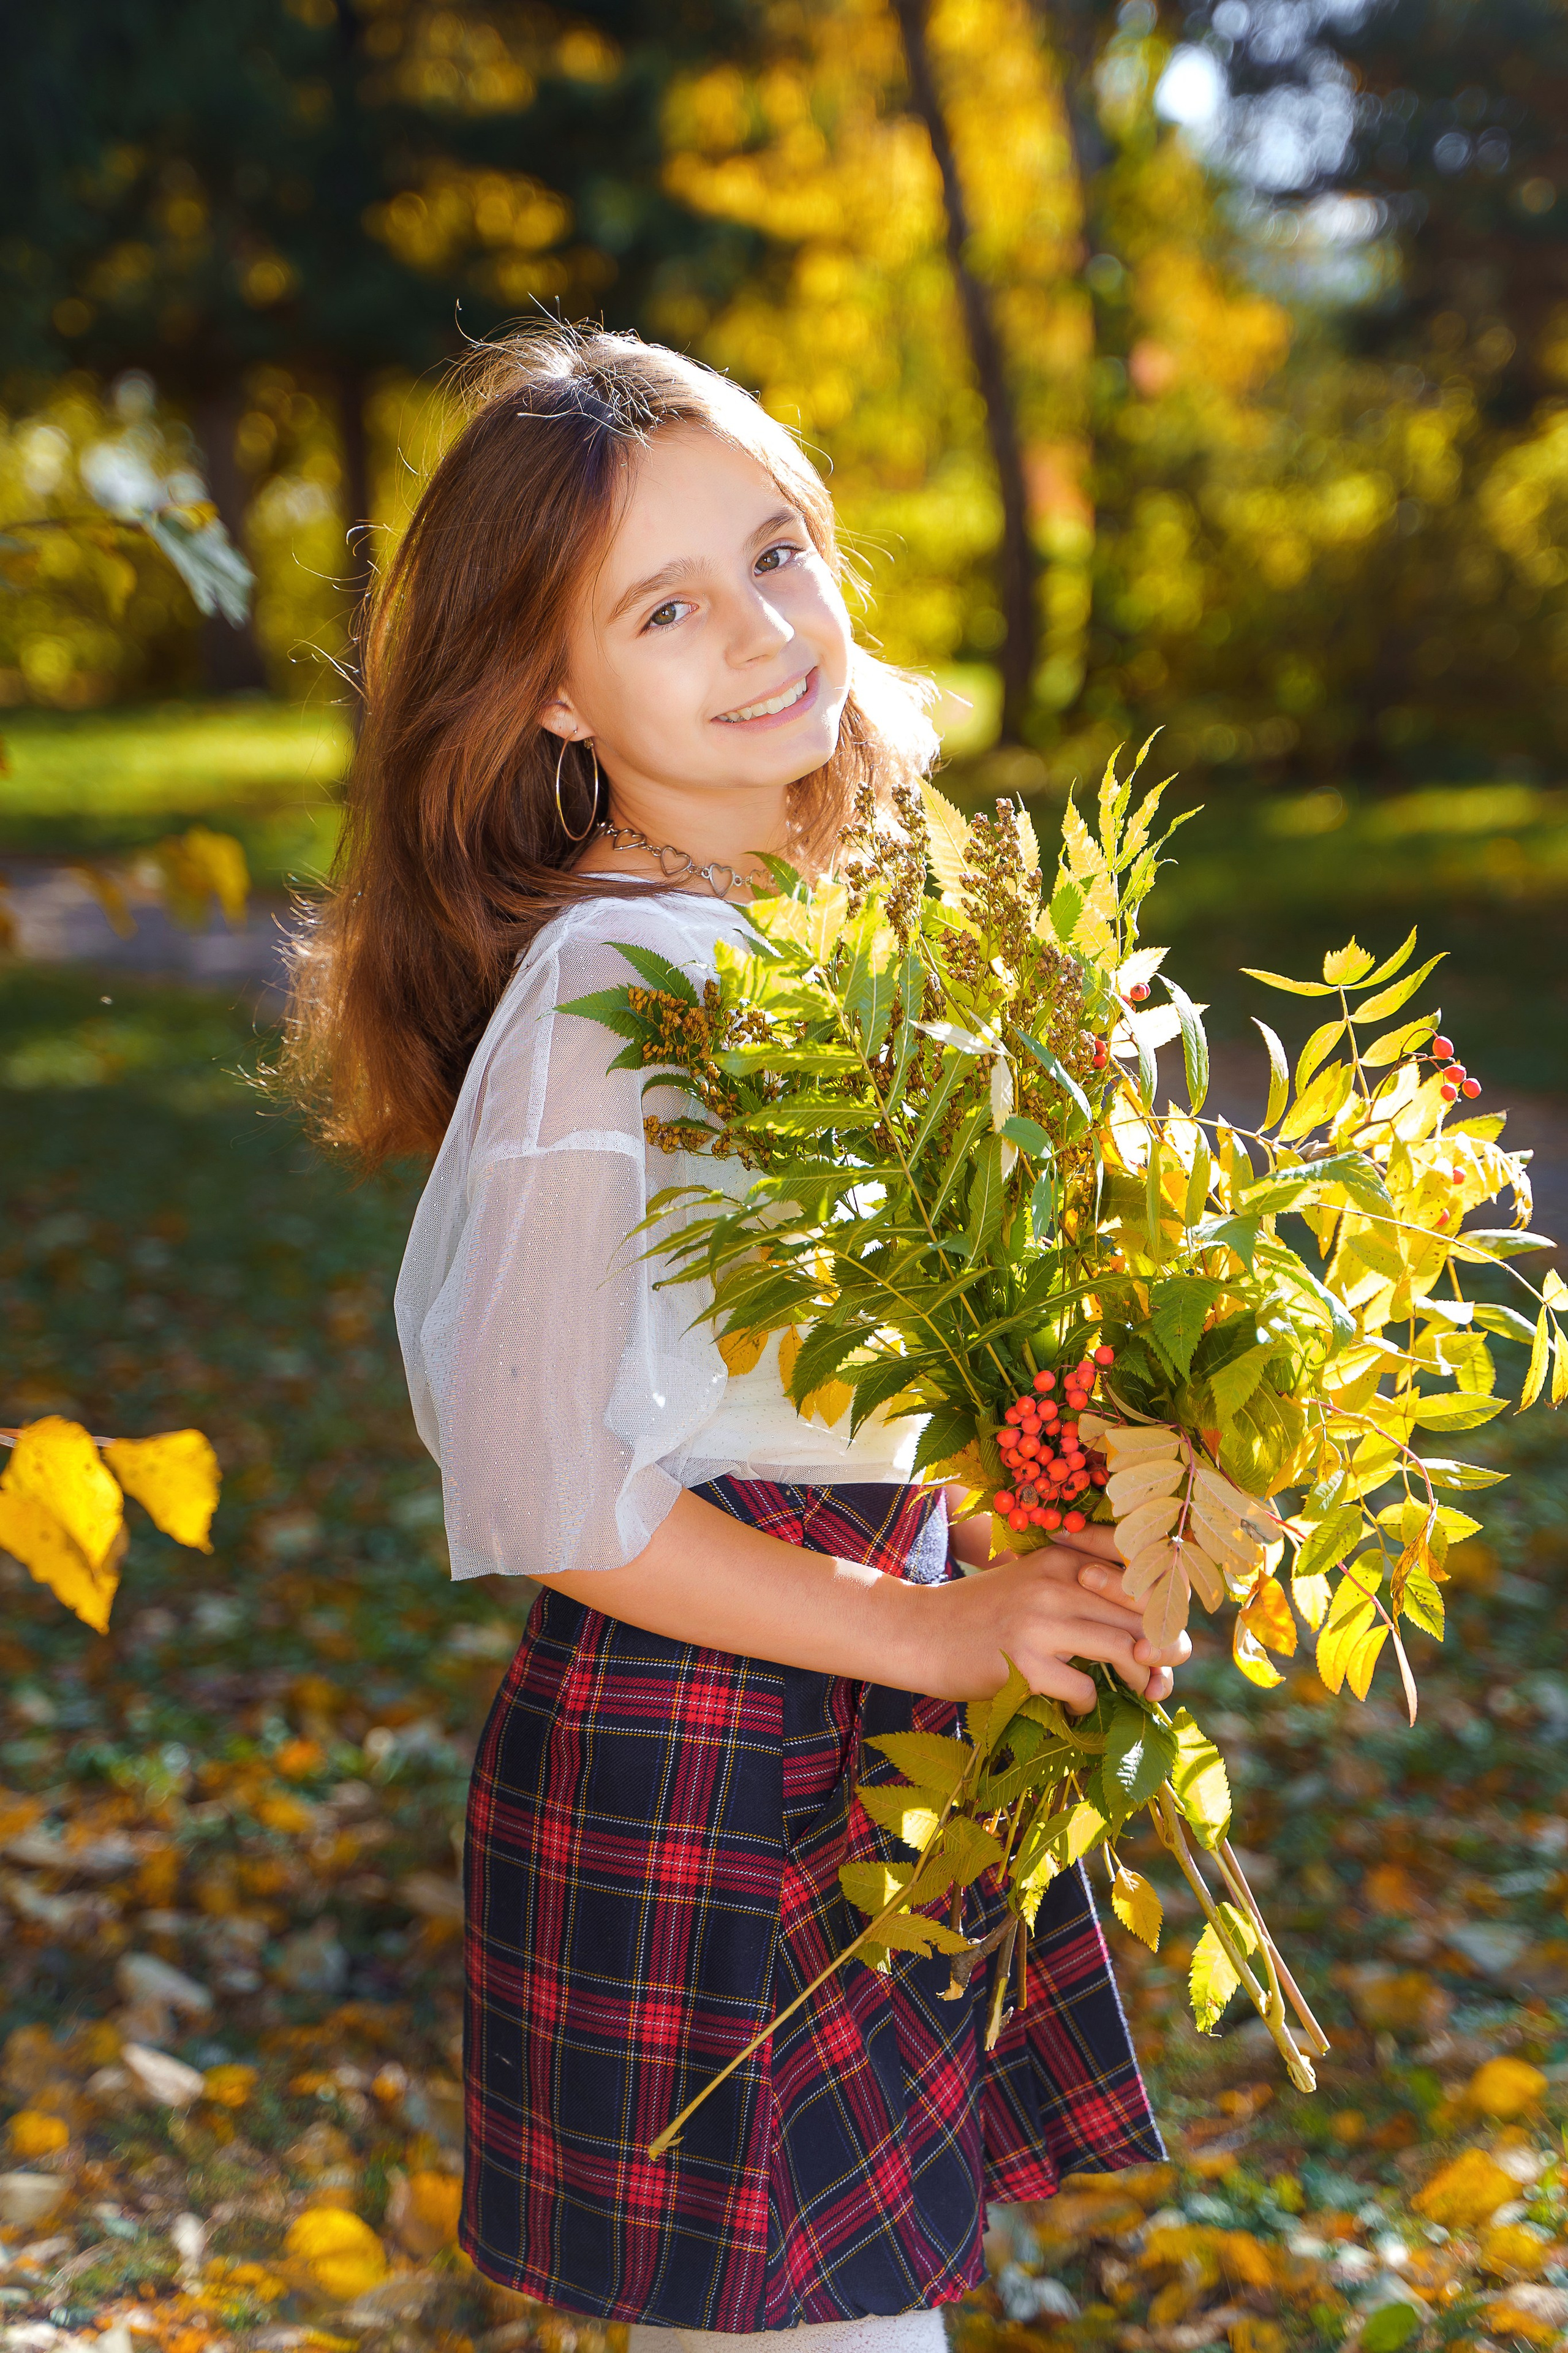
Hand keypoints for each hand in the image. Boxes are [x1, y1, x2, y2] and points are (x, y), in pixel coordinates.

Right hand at [909, 1526, 1189, 1710]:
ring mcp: (1039, 1621)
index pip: (1141, 1574)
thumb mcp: (1034, 1584)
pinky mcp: (1023, 1663)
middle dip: (1165, 1653)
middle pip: (1143, 1615)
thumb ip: (1084, 1594)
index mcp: (1063, 1556)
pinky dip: (1088, 1705)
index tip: (1162, 1637)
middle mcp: (1056, 1581)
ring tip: (1133, 1694)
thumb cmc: (982, 1615)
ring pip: (1127, 1650)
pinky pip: (1085, 1690)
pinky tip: (1073, 1706)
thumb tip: (1153, 1637)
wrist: (916, 1632)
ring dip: (1140, 1681)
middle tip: (1160, 1680)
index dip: (1167, 1609)